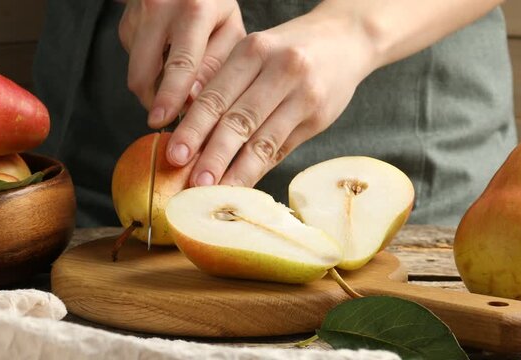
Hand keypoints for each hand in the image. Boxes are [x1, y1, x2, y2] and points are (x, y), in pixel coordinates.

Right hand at [118, 0, 245, 122]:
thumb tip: (192, 101)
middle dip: (154, 102)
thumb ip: (214, 66)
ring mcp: (137, 17)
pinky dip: (149, 69)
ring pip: (136, 72)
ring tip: (175, 78)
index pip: (180, 63)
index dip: (170, 96)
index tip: (162, 120)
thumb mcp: (229, 30)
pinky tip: (164, 56)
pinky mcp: (125, 25)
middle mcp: (160, 9)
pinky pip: (133, 62)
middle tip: (170, 113)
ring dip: (154, 86)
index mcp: (194, 10)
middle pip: (143, 74)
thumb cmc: (213, 5)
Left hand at [165, 11, 379, 186]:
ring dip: (235, 171)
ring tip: (215, 192)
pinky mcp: (317, 118)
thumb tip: (185, 123)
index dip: (192, 129)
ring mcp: (303, 95)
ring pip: (261, 141)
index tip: (173, 154)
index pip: (216, 95)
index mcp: (253, 50)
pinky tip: (242, 185)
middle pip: (237, 120)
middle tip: (191, 182)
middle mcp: (280, 69)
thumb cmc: (287, 49)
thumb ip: (222, 81)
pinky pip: (281, 150)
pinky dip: (258, 170)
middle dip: (211, 155)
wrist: (346, 39)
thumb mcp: (253, 51)